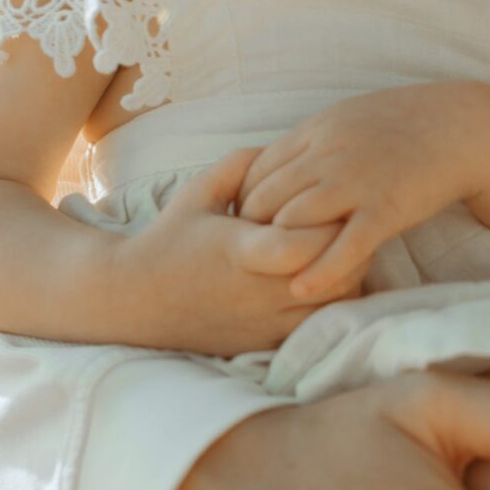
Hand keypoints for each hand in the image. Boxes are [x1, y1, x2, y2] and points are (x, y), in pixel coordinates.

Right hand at [116, 150, 347, 355]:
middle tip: (351, 222)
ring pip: (334, 305)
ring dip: (348, 275)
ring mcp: (265, 323)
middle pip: (333, 276)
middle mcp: (257, 293)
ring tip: (342, 248)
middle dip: (350, 246)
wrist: (138, 299)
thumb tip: (289, 147)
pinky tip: (325, 277)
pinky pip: (319, 326)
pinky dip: (332, 302)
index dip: (328, 224)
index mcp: (241, 252)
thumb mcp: (200, 190)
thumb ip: (244, 164)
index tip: (335, 203)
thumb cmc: (172, 237)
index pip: (302, 246)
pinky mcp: (267, 342)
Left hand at [235, 82, 489, 303]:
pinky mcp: (386, 210)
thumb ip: (311, 144)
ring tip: (267, 276)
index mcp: (316, 132)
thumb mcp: (346, 120)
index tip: (241, 227)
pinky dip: (318, 271)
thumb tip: (276, 166)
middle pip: (266, 200)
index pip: (256, 171)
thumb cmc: (404, 124)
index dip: (243, 202)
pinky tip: (301, 290)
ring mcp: (356, 184)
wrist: (461, 126)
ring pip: (294, 222)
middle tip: (246, 258)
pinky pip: (343, 246)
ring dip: (277, 251)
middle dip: (251, 232)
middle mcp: (328, 156)